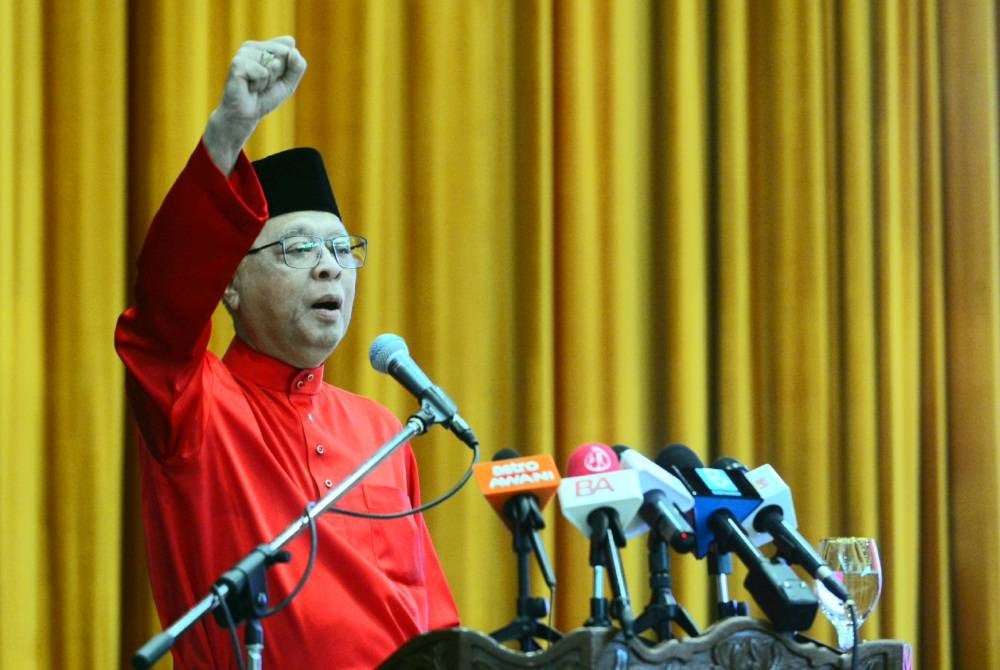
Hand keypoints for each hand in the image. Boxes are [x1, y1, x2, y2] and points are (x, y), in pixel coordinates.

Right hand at [203, 36, 307, 173]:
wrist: (246, 115)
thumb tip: (293, 51)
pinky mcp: (238, 63)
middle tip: (265, 84)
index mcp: (264, 46)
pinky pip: (263, 73)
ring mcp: (243, 53)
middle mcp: (253, 46)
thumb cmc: (266, 97)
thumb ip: (297, 66)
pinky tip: (249, 87)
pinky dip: (260, 85)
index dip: (289, 67)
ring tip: (256, 86)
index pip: (290, 47)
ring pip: (274, 63)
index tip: (275, 78)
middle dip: (279, 75)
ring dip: (269, 81)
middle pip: (284, 53)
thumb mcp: (288, 82)